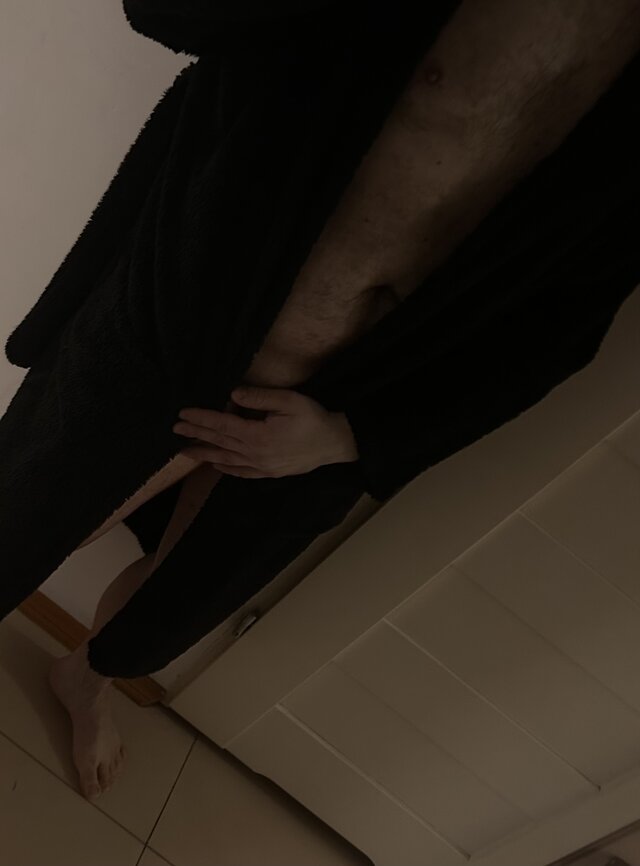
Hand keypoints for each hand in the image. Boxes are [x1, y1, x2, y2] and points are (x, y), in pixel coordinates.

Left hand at [172, 385, 358, 478]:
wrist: (335, 443)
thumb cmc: (314, 419)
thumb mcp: (289, 400)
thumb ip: (260, 397)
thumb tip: (232, 395)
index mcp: (258, 435)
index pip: (222, 426)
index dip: (201, 419)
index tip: (183, 414)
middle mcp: (255, 454)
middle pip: (220, 443)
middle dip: (196, 435)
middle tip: (175, 429)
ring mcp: (262, 466)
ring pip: (226, 460)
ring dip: (205, 454)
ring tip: (185, 451)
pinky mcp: (270, 472)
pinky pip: (242, 472)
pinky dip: (227, 469)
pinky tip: (216, 466)